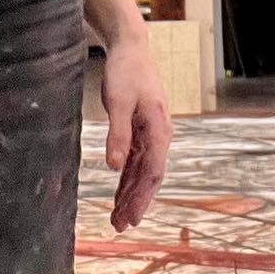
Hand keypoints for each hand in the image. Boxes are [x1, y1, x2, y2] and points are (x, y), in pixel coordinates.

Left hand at [101, 34, 172, 230]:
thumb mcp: (118, 102)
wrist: (132, 47)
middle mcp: (160, 135)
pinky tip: (118, 192)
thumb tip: (114, 167)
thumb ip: (118, 134)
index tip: (131, 218)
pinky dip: (127, 178)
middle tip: (119, 226)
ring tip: (117, 217)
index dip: (141, 198)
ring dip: (130, 194)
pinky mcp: (141, 129)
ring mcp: (152, 133)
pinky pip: (136, 160)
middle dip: (135, 202)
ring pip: (142, 171)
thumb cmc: (126, 71)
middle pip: (149, 177)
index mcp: (159, 129)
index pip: (152, 173)